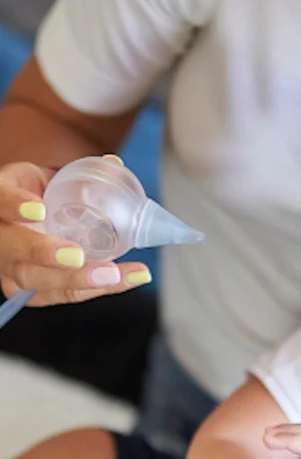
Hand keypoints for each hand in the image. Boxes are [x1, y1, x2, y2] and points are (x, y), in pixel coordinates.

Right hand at [0, 159, 149, 304]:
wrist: (32, 219)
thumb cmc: (41, 195)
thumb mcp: (50, 178)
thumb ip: (80, 173)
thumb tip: (116, 163)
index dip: (13, 204)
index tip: (38, 207)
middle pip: (12, 250)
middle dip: (44, 254)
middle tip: (77, 255)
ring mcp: (10, 269)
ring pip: (35, 280)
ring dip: (78, 280)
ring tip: (114, 274)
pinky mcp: (30, 292)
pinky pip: (63, 295)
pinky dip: (99, 289)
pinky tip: (129, 278)